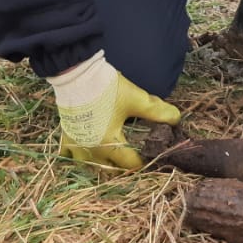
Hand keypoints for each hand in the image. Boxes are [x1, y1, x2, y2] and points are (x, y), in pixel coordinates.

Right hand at [47, 51, 180, 169]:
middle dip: (124, 166)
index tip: (153, 156)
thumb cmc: (106, 88)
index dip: (145, 162)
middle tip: (136, 157)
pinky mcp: (66, 136)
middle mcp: (91, 151)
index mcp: (109, 144)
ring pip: (91, 166)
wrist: (76, 73)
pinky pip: (69, 156)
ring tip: (114, 157)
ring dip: (103, 165)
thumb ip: (157, 111)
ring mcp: (75, 145)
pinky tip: (86, 152)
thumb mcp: (135, 99)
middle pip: (111, 170)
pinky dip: (79, 157)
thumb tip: (177, 118)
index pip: (131, 164)